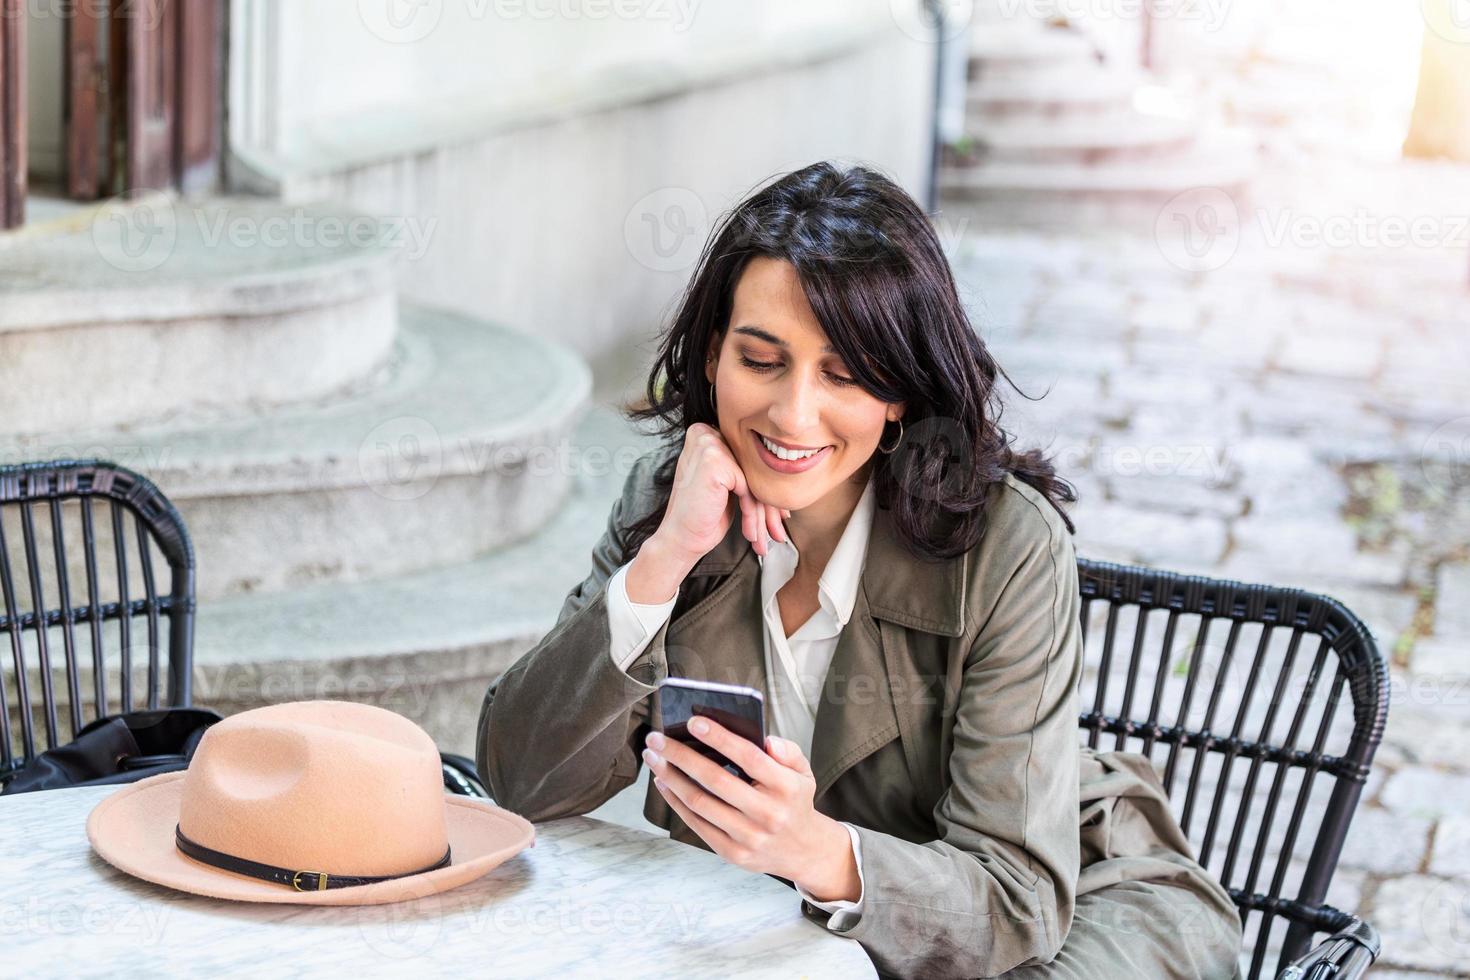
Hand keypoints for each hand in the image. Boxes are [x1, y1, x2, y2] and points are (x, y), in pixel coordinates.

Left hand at [641, 718, 859, 901]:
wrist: (803, 851)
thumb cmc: (794, 802)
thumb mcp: (803, 773)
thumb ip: (788, 752)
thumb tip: (766, 740)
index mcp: (785, 788)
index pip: (749, 757)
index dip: (719, 738)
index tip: (693, 721)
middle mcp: (767, 814)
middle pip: (715, 780)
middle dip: (680, 756)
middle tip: (656, 738)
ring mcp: (748, 837)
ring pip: (700, 803)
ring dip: (670, 777)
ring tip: (654, 757)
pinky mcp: (732, 853)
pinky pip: (696, 824)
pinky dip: (676, 801)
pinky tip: (664, 782)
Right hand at [656, 423, 789, 560]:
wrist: (680, 539)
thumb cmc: (702, 515)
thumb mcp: (725, 484)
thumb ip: (743, 467)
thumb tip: (786, 462)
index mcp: (706, 432)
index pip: (748, 461)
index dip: (764, 490)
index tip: (777, 515)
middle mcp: (705, 432)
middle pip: (753, 470)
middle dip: (768, 504)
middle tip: (779, 530)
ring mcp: (708, 444)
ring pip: (754, 480)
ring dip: (762, 514)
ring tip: (765, 538)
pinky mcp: (714, 461)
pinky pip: (749, 488)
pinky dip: (752, 514)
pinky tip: (750, 533)